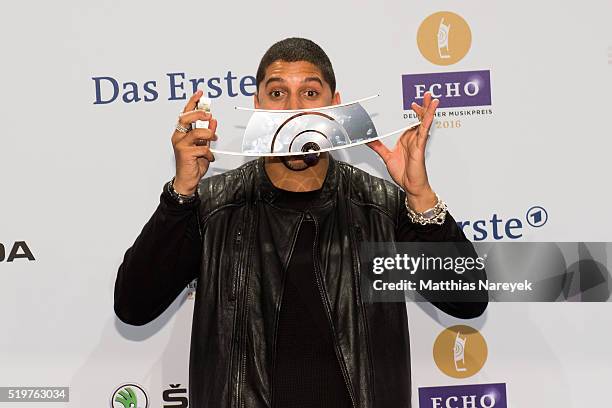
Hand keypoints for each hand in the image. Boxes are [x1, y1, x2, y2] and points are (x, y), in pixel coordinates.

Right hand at [171, 90, 217, 194]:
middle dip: (199, 114)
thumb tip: (213, 121)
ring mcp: (180, 145)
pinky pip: (202, 147)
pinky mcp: (185, 153)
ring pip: (197, 132)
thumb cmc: (193, 163)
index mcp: (181, 133)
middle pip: (186, 118)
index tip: (200, 94)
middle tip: (209, 115)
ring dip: (208, 134)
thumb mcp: (203, 145)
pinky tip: (209, 156)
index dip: (192, 102)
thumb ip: (207, 132)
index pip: (185, 113)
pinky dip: (209, 152)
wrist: (187, 180)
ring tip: (213, 139)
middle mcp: (178, 137)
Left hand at [366, 91, 438, 211]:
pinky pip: (423, 131)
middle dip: (423, 106)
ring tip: (432, 99)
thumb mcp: (386, 157)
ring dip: (428, 110)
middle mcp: (413, 139)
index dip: (414, 112)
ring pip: (424, 122)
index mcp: (406, 139)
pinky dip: (427, 121)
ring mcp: (417, 142)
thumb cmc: (404, 173)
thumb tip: (368, 140)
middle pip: (420, 119)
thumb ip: (378, 147)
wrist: (410, 185)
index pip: (410, 122)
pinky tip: (430, 113)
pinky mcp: (420, 146)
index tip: (412, 103)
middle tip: (426, 95)